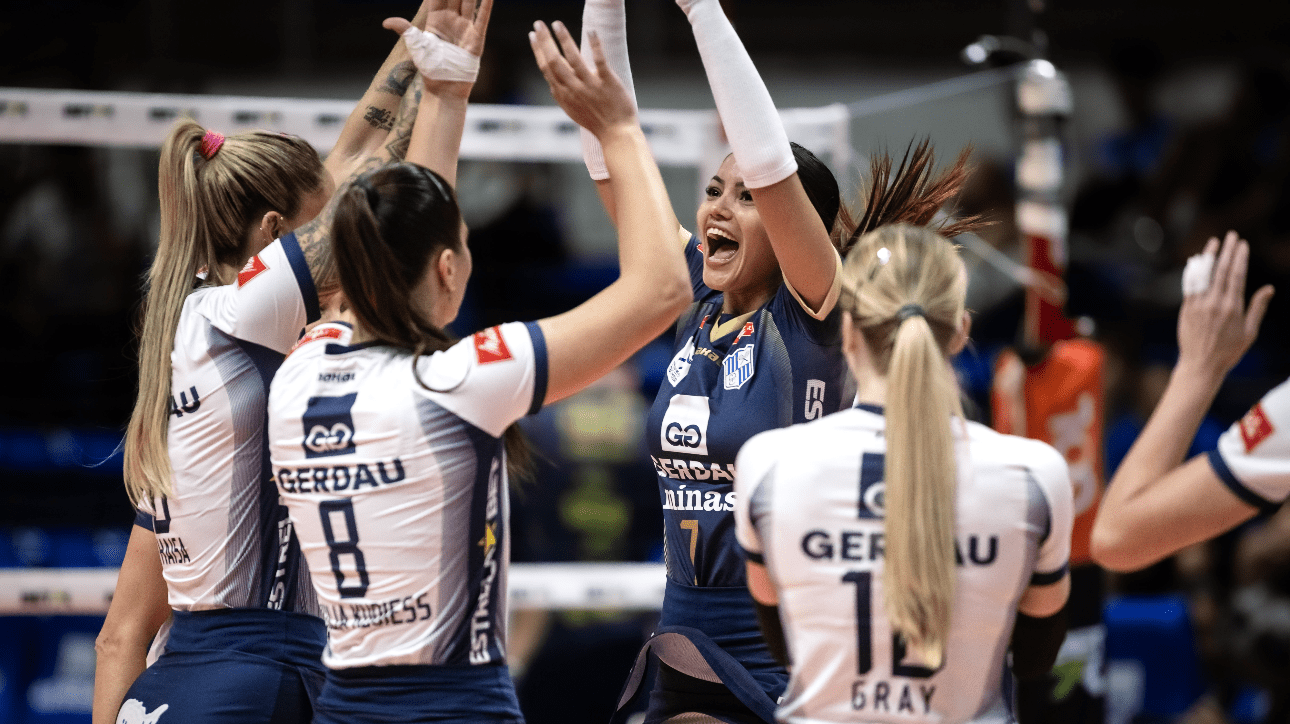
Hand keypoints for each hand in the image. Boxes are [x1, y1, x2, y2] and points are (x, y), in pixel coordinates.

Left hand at [384, 0, 492, 95]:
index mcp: (436, 19)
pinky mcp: (476, 37)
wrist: (444, 88)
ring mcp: (464, 27)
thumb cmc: (430, 68)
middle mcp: (451, 20)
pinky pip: (482, 17)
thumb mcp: (415, 45)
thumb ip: (404, 29)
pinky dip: (486, 5)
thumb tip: (386, 22)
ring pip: (469, 1)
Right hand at [529, 21, 636, 137]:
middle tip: (538, 23)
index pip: (546, 68)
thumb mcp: (573, 111)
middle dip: (544, 40)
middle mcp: (573, 88)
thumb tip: (551, 83)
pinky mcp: (607, 82)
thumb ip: (561, 95)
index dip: (538, 50)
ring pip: (572, 58)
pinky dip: (595, 45)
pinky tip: (591, 31)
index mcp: (563, 94)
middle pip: (554, 61)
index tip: (532, 35)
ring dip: (563, 38)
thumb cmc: (596, 121)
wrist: (616, 134)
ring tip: (556, 23)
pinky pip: (599, 61)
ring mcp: (590, 85)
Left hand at [1177, 230, 1273, 379]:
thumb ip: (1257, 307)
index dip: (1240, 258)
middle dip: (1227, 250)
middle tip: (1232, 235)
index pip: (1237, 275)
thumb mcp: (1250, 332)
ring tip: (1214, 241)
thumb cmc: (1229, 351)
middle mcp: (1214, 303)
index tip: (1243, 244)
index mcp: (1233, 307)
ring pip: (1203, 274)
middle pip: (1221, 270)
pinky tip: (1198, 259)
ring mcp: (1198, 304)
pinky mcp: (1186, 308)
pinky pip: (1190, 284)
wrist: (1200, 365)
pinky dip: (1195, 270)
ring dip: (1209, 255)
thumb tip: (1268, 288)